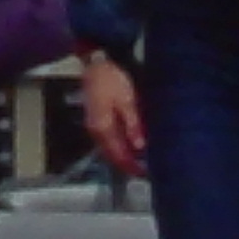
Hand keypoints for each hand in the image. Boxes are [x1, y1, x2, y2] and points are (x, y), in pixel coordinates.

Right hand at [80, 52, 145, 177]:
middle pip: (111, 156)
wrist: (96, 64)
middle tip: (144, 172)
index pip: (118, 155)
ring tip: (138, 162)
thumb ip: (133, 125)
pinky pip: (106, 141)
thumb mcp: (127, 100)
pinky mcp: (95, 121)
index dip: (131, 166)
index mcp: (103, 128)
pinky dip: (117, 147)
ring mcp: (93, 126)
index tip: (145, 174)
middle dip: (126, 165)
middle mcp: (95, 131)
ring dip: (121, 158)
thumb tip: (139, 147)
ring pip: (108, 150)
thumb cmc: (113, 80)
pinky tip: (128, 146)